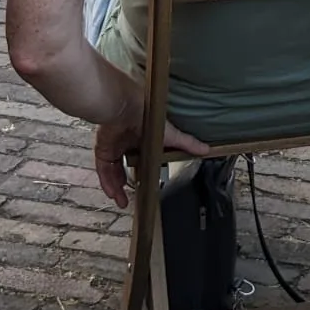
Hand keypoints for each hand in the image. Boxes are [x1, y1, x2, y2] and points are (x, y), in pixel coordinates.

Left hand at [94, 89, 211, 208]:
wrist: (125, 108)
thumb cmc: (148, 117)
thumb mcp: (172, 134)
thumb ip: (187, 143)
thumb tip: (207, 149)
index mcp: (143, 138)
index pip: (144, 156)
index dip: (145, 170)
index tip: (148, 183)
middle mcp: (127, 142)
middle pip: (126, 165)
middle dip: (127, 182)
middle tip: (131, 199)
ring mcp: (114, 145)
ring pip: (113, 170)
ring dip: (116, 186)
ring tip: (122, 202)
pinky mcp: (102, 149)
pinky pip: (103, 168)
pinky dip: (107, 182)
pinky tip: (114, 193)